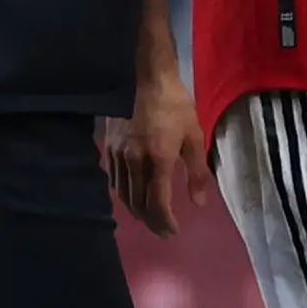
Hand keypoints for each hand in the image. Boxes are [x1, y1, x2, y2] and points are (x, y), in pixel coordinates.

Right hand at [103, 74, 212, 234]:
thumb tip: (198, 203)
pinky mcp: (108, 147)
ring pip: (123, 194)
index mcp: (158, 160)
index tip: (173, 231)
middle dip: (151, 222)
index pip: (158, 203)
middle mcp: (135, 162)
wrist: (144, 76)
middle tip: (162, 231)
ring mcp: (118, 155)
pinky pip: (114, 179)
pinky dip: (123, 193)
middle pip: (138, 204)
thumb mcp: (193, 135)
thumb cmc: (174, 104)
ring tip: (147, 217)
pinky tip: (130, 195)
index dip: (165, 222)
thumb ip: (196, 171)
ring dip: (136, 211)